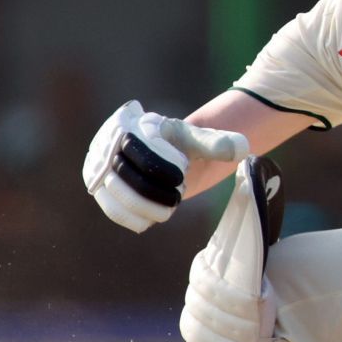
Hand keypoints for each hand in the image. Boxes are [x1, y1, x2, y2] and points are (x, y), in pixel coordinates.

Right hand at [82, 100, 250, 232]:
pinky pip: (110, 208)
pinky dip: (133, 218)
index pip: (138, 146)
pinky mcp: (99, 189)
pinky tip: (153, 218)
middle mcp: (106, 143)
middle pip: (123, 172)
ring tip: (169, 206)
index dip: (161, 165)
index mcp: (129, 123)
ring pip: (114, 193)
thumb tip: (243, 148)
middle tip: (178, 194)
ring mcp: (98, 167)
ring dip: (145, 206)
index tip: (182, 176)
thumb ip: (218, 142)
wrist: (160, 157)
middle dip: (155, 189)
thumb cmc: (179, 145)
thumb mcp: (199, 139)